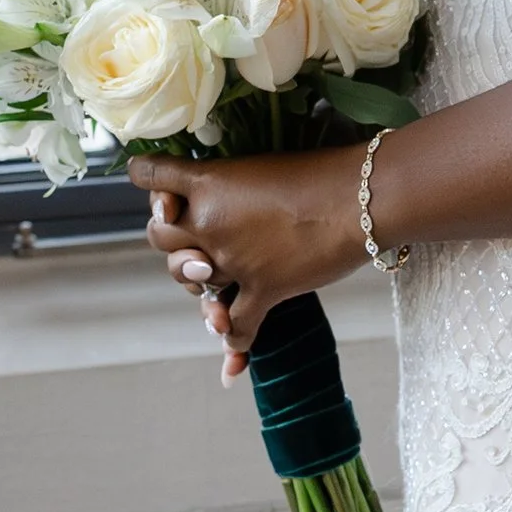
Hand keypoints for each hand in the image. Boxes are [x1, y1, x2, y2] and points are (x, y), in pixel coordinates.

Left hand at [140, 145, 367, 381]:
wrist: (361, 197)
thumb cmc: (320, 171)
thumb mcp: (262, 165)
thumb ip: (232, 186)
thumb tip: (223, 200)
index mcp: (208, 183)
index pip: (153, 179)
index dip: (150, 184)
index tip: (159, 191)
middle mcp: (210, 223)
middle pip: (160, 238)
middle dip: (170, 241)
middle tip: (191, 241)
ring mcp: (233, 261)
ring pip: (191, 284)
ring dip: (197, 287)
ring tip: (212, 286)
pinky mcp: (262, 291)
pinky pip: (235, 327)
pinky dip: (232, 341)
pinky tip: (231, 346)